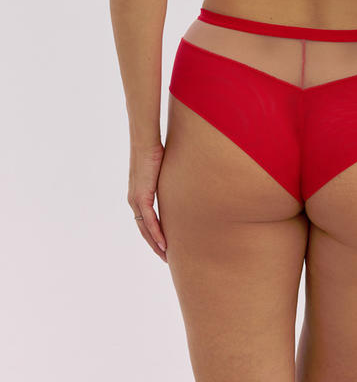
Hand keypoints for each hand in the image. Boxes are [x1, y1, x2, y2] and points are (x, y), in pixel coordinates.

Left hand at [128, 142, 167, 261]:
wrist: (144, 142)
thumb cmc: (153, 150)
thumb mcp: (161, 170)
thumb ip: (165, 180)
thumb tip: (179, 180)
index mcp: (137, 195)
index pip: (145, 221)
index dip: (153, 234)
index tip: (163, 245)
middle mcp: (134, 200)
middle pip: (144, 230)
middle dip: (154, 245)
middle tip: (165, 257)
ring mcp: (136, 199)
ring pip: (145, 229)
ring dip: (155, 244)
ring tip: (165, 256)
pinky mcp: (142, 196)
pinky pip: (149, 220)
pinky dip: (156, 233)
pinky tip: (164, 243)